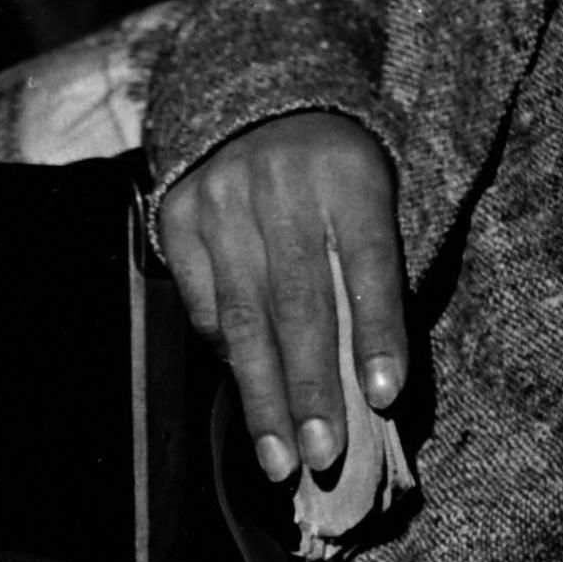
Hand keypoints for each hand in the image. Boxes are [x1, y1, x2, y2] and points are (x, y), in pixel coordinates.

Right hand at [157, 110, 405, 482]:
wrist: (256, 102)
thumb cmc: (335, 174)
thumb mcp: (373, 196)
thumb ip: (371, 271)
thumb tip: (368, 383)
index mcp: (349, 175)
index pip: (368, 264)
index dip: (377, 333)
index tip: (383, 398)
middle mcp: (280, 186)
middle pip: (297, 303)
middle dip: (310, 388)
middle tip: (322, 456)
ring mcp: (221, 202)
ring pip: (243, 317)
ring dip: (262, 396)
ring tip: (279, 459)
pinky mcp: (178, 218)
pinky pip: (204, 305)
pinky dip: (226, 354)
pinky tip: (248, 389)